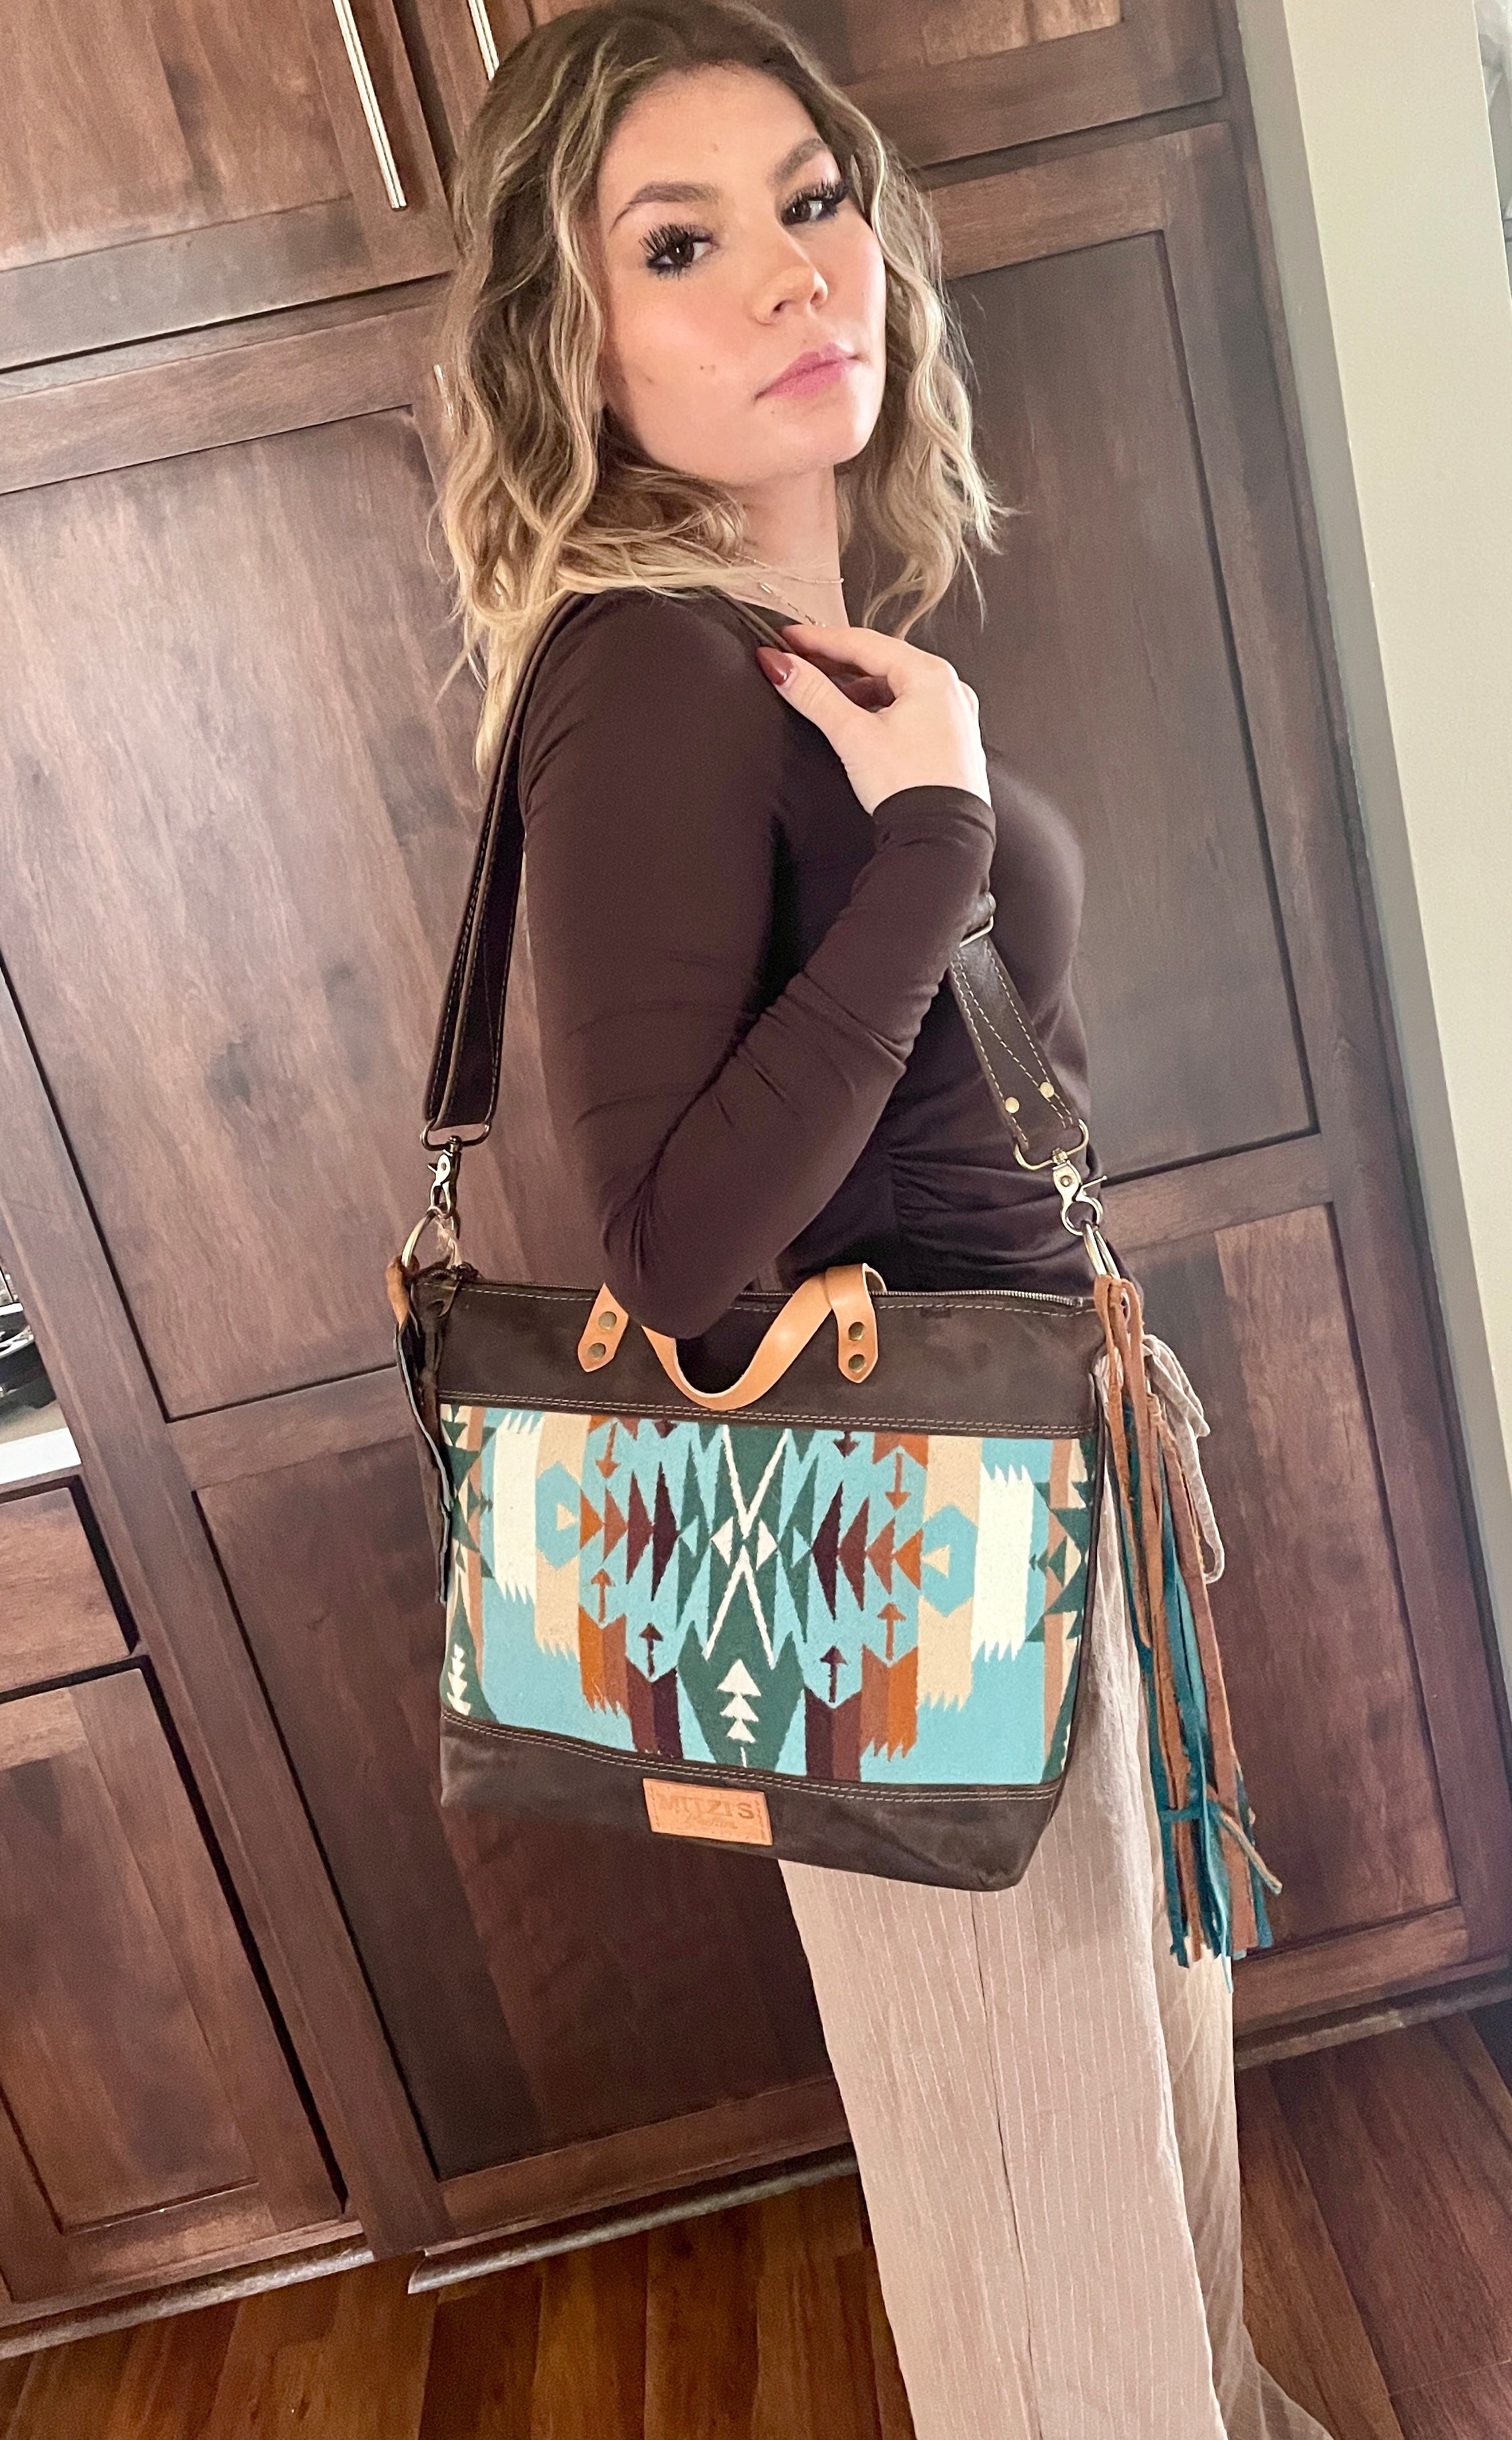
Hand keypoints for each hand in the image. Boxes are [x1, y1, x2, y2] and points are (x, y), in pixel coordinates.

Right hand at [755, 622, 988, 815]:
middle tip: (799, 661)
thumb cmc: (912, 788)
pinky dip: (880, 707)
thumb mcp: (853, 735)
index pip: (863, 643)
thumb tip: (781, 666)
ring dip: (858, 686)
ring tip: (824, 693)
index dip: (818, 639)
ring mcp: (953, 715)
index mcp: (931, 675)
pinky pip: (910, 709)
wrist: (943, 840)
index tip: (787, 639)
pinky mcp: (950, 741)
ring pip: (896, 686)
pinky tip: (859, 720)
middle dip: (837, 661)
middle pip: (881, 661)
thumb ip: (814, 695)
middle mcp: (949, 689)